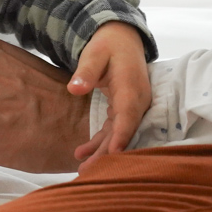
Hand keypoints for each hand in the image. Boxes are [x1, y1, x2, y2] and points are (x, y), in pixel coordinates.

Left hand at [65, 21, 153, 171]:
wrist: (122, 38)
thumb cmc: (107, 45)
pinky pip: (115, 129)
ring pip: (119, 134)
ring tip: (82, 170)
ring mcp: (133, 106)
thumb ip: (85, 71)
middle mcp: (137, 100)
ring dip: (102, 152)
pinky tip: (82, 153)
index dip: (121, 136)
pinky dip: (101, 142)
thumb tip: (74, 88)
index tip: (113, 155)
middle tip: (88, 172)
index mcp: (131, 87)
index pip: (128, 116)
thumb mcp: (94, 53)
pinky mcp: (125, 109)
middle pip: (124, 131)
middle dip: (108, 153)